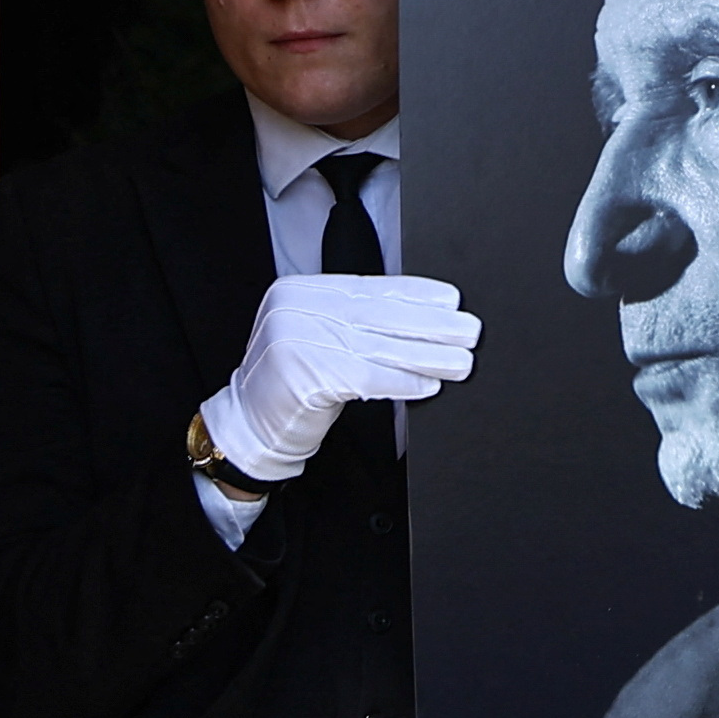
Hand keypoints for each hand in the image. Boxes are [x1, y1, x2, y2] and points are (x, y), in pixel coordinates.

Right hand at [203, 274, 480, 480]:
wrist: (248, 429)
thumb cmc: (292, 386)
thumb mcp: (317, 338)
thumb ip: (355, 322)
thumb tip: (424, 317)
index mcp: (301, 291)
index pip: (368, 289)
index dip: (415, 294)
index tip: (451, 300)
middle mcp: (295, 309)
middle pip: (377, 316)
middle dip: (431, 325)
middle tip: (470, 331)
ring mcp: (294, 340)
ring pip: (376, 347)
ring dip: (427, 356)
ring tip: (461, 361)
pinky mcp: (301, 377)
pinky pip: (364, 377)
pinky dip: (401, 381)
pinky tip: (428, 384)